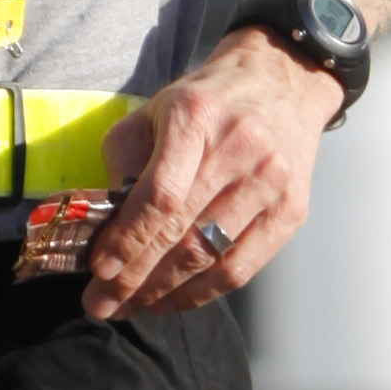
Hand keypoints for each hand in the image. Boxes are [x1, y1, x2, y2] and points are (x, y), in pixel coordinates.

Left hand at [82, 31, 337, 322]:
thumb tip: (103, 225)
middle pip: (183, 232)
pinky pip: (241, 268)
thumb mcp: (154, 112)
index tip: (99, 270)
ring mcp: (272, 183)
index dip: (128, 239)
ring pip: (211, 256)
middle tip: (101, 304)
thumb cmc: (206, 103)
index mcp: (197, 117)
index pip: (161, 194)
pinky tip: (170, 300)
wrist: (281, 83)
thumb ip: (124, 162)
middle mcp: (241, 149)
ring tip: (129, 307)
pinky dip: (201, 293)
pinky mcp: (291, 211)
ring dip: (164, 292)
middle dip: (135, 276)